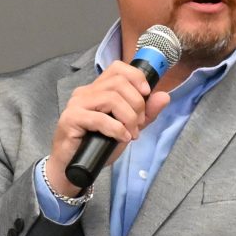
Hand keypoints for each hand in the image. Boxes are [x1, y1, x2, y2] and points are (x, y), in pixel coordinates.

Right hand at [47, 62, 171, 197]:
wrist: (74, 167)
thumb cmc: (97, 146)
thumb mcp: (129, 127)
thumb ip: (146, 113)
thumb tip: (164, 96)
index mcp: (97, 89)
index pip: (118, 68)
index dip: (136, 77)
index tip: (146, 94)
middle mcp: (85, 92)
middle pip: (118, 83)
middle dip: (136, 104)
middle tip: (138, 125)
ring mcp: (76, 104)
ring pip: (111, 98)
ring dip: (128, 117)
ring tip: (130, 134)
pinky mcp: (71, 119)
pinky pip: (100, 118)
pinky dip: (116, 129)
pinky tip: (121, 138)